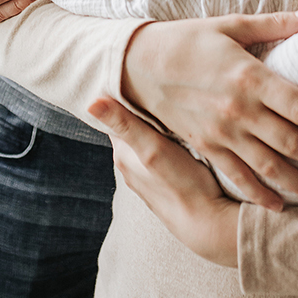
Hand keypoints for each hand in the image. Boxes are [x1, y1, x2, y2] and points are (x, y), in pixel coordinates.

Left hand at [89, 97, 239, 267]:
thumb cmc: (180, 183)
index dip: (122, 94)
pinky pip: (158, 151)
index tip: (135, 73)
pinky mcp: (164, 180)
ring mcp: (147, 175)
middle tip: (155, 83)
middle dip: (139, 107)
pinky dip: (164, 139)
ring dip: (153, 124)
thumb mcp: (151, 148)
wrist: (207, 224)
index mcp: (122, 154)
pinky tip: (178, 133)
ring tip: (168, 103)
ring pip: (144, 139)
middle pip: (129, 126)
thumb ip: (124, 124)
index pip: (113, 115)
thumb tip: (90, 103)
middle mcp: (129, 165)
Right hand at [121, 9, 297, 208]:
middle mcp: (239, 109)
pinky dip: (259, 194)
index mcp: (249, 76)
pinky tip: (278, 206)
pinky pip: (237, 176)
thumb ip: (276, 23)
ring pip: (269, 166)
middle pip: (292, 141)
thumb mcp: (232, 25)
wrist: (140, 63)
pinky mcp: (206, 147)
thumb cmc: (190, 39)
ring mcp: (221, 133)